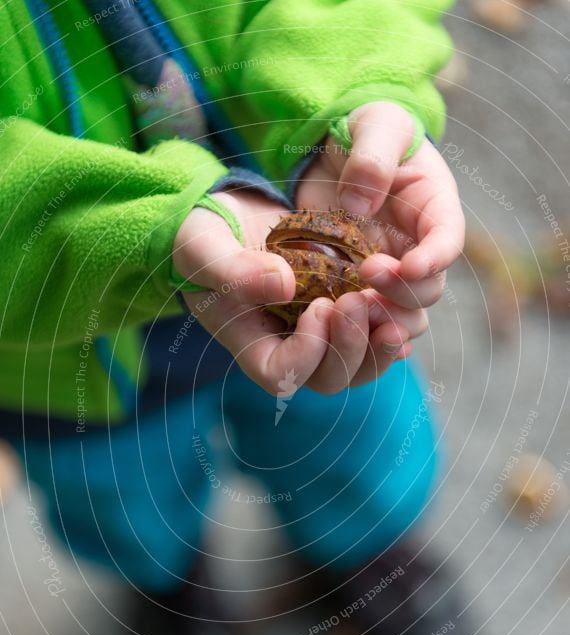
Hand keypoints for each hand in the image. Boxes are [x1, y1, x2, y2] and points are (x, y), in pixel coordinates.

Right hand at [173, 190, 413, 395]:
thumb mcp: (203, 248)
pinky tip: (402, 311)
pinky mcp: (345, 313)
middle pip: (330, 379)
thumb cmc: (203, 238)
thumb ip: (233, 270)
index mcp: (253, 345)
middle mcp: (292, 349)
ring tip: (387, 310)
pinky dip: (392, 328)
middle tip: (355, 302)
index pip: (283, 375)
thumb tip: (284, 285)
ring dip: (378, 344)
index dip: (307, 354)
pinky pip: (376, 337)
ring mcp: (322, 335)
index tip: (317, 308)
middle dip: (349, 348)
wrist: (228, 217)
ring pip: (361, 366)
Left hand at [297, 101, 464, 338]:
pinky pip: (373, 321)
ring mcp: (391, 272)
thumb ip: (372, 156)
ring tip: (356, 310)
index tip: (410, 264)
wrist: (335, 151)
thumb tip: (359, 205)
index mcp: (434, 207)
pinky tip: (348, 339)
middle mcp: (419, 248)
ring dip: (386, 319)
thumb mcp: (375, 124)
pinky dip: (367, 335)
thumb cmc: (366, 130)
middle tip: (366, 273)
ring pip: (405, 314)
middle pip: (428, 287)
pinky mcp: (361, 288)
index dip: (435, 257)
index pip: (447, 239)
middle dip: (402, 288)